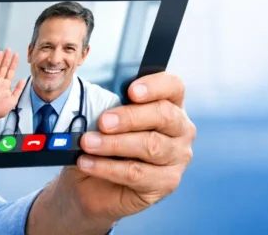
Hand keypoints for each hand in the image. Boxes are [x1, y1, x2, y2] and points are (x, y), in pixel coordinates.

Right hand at [0, 49, 26, 133]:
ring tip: (0, 52)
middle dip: (6, 59)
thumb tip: (23, 80)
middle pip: (3, 68)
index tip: (16, 55)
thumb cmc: (1, 110)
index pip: (11, 71)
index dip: (14, 63)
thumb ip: (18, 89)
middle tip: (8, 49)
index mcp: (6, 85)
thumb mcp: (13, 100)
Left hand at [27, 73, 195, 233]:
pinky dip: (107, 167)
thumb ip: (106, 104)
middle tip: (103, 122)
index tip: (130, 91)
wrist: (92, 181)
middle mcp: (180, 129)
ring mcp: (177, 157)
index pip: (173, 87)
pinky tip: (86, 163)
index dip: (155, 86)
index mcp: (169, 103)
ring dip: (114, 143)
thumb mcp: (102, 118)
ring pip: (151, 146)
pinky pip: (137, 173)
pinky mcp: (167, 182)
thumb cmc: (102, 140)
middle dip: (130, 117)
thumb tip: (94, 98)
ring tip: (87, 143)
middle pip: (164, 115)